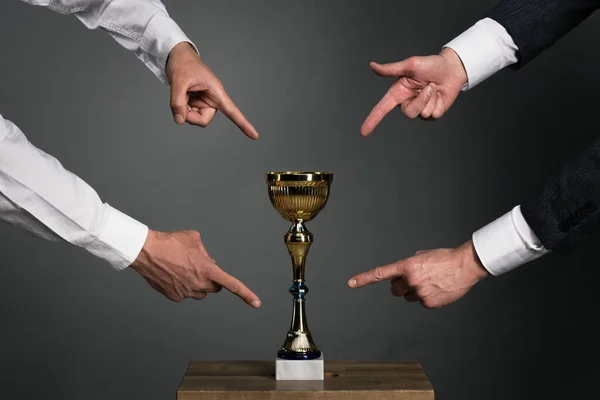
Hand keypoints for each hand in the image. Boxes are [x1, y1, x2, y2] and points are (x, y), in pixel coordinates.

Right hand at [130, 229, 260, 307]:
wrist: (147, 251)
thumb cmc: (170, 242)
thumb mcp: (195, 239)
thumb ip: (206, 252)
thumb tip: (207, 261)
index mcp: (208, 270)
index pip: (232, 284)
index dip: (246, 294)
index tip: (257, 303)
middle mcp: (199, 284)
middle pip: (214, 287)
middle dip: (210, 280)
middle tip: (198, 267)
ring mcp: (186, 292)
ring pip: (199, 292)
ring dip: (196, 283)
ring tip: (182, 268)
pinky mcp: (175, 297)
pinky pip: (184, 294)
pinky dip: (181, 286)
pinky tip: (172, 274)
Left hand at [165, 42, 258, 138]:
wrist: (177, 57)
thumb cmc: (183, 65)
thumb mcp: (178, 82)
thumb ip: (177, 102)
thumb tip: (179, 121)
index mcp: (216, 92)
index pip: (232, 111)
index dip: (243, 124)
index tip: (255, 136)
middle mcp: (213, 100)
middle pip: (203, 120)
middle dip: (189, 116)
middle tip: (179, 103)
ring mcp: (205, 103)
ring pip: (195, 119)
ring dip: (184, 110)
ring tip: (181, 93)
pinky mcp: (197, 104)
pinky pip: (188, 114)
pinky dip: (181, 108)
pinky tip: (182, 96)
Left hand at [347, 240, 487, 308]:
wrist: (465, 265)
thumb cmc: (445, 258)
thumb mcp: (423, 255)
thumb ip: (410, 264)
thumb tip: (404, 273)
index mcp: (407, 266)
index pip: (380, 273)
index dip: (364, 279)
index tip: (351, 283)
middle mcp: (410, 280)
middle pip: (395, 290)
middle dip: (401, 287)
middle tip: (414, 280)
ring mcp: (420, 293)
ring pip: (409, 297)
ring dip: (415, 292)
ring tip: (431, 282)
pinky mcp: (429, 303)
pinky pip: (422, 303)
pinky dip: (428, 298)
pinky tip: (438, 289)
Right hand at [360, 47, 467, 135]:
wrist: (452, 69)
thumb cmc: (430, 65)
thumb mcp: (410, 65)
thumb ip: (391, 69)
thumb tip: (372, 66)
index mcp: (398, 93)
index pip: (382, 108)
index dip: (372, 120)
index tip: (363, 132)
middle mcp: (407, 103)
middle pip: (408, 113)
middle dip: (421, 99)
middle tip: (429, 86)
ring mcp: (420, 110)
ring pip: (422, 113)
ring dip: (431, 98)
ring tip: (434, 88)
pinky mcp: (432, 114)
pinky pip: (434, 114)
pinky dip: (439, 103)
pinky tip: (440, 95)